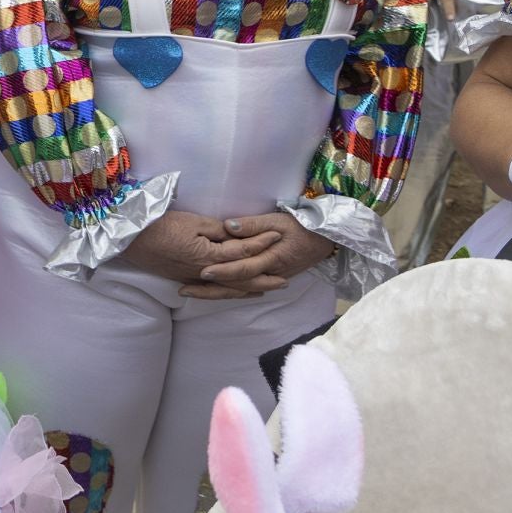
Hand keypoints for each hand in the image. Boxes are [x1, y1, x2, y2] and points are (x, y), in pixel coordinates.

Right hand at [126, 211, 285, 296]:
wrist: (128, 239)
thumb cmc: (157, 225)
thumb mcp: (191, 221)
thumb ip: (217, 230)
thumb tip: (237, 233)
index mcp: (208, 255)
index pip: (242, 250)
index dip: (261, 242)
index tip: (278, 235)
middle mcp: (205, 272)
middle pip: (241, 277)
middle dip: (264, 277)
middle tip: (285, 279)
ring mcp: (195, 279)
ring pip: (229, 288)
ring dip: (250, 289)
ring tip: (268, 289)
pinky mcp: (185, 280)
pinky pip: (215, 291)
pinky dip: (231, 292)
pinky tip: (239, 292)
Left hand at [179, 212, 335, 299]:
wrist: (327, 238)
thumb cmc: (302, 225)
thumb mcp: (278, 219)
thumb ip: (252, 225)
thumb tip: (227, 227)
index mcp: (271, 258)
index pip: (242, 269)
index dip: (222, 271)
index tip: (201, 272)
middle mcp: (269, 272)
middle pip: (236, 286)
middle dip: (210, 290)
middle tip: (184, 289)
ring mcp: (270, 277)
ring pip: (240, 290)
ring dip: (216, 293)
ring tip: (192, 292)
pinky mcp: (270, 277)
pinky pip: (247, 288)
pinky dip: (230, 291)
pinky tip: (215, 291)